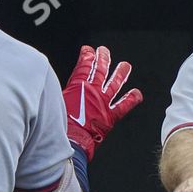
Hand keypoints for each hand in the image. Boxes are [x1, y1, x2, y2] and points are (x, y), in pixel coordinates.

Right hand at [63, 45, 142, 160]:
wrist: (72, 141)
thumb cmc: (60, 125)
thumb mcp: (56, 103)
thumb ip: (62, 93)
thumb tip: (55, 88)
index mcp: (78, 87)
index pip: (83, 66)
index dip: (86, 56)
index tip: (87, 50)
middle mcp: (93, 92)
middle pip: (99, 70)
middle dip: (102, 58)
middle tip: (104, 51)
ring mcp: (104, 103)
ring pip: (115, 84)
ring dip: (121, 73)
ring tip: (125, 65)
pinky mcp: (111, 116)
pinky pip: (124, 105)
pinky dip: (132, 99)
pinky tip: (137, 93)